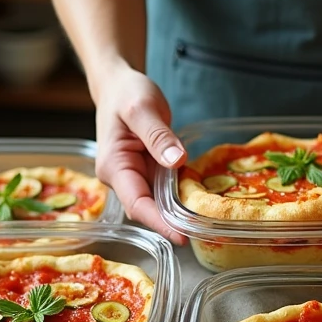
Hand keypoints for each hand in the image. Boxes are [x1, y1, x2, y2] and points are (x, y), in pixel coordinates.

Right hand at [93, 62, 187, 243]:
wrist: (119, 86)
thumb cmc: (125, 94)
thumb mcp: (142, 109)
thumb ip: (158, 135)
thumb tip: (175, 160)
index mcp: (114, 166)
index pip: (137, 204)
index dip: (159, 222)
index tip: (180, 236)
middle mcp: (122, 177)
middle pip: (147, 209)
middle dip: (172, 223)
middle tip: (204, 232)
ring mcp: (135, 176)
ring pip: (157, 202)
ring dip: (178, 213)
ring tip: (207, 223)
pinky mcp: (147, 171)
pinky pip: (164, 189)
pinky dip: (180, 196)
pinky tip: (200, 202)